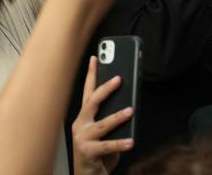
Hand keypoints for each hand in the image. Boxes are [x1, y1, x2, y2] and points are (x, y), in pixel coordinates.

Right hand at [71, 56, 133, 174]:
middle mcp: (81, 125)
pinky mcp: (88, 152)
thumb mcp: (104, 134)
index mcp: (84, 118)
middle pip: (91, 102)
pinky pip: (107, 146)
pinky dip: (120, 144)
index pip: (87, 92)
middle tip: (118, 79)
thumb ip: (111, 120)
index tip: (95, 58)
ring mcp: (83, 138)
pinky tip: (131, 141)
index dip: (91, 74)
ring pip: (101, 124)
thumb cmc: (97, 153)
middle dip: (105, 89)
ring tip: (130, 110)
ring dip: (116, 117)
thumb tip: (128, 107)